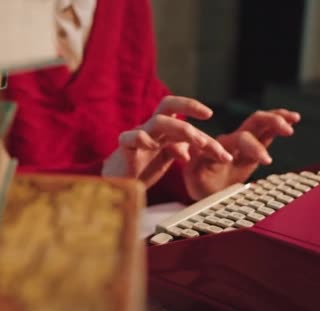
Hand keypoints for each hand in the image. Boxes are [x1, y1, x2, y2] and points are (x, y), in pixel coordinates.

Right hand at [102, 96, 232, 186]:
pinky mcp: (124, 148)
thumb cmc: (140, 169)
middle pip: (167, 105)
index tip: (215, 127)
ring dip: (180, 128)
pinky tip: (153, 147)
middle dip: (188, 105)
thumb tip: (195, 149)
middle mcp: (150, 129)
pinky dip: (143, 139)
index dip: (200, 123)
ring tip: (196, 142)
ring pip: (157, 120)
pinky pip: (131, 137)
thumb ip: (180, 150)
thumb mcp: (165, 159)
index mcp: (161, 130)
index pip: (183, 119)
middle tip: (208, 116)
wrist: (117, 184)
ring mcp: (136, 136)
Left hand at [183, 108, 299, 199]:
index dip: (224, 151)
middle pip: (243, 132)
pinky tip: (291, 119)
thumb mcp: (192, 175)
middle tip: (270, 153)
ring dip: (273, 121)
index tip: (228, 161)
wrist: (206, 186)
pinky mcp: (253, 145)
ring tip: (289, 124)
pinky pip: (266, 130)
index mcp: (210, 148)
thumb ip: (194, 165)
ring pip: (257, 124)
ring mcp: (241, 141)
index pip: (218, 146)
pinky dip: (278, 122)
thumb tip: (190, 153)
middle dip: (257, 137)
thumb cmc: (198, 181)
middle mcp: (227, 142)